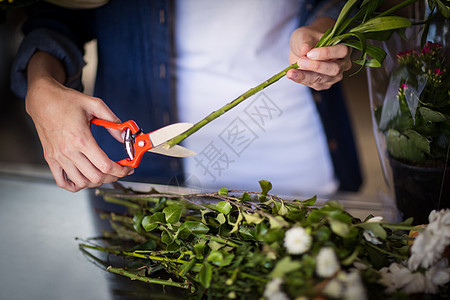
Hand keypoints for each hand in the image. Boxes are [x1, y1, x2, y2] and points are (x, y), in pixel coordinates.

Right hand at [26, 52, 132, 191]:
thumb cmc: (67, 101)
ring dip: (97, 182)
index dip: (121, 170)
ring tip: (104, 173)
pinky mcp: (50, 159)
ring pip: (81, 182)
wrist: (43, 100)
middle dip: (113, 177)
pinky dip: (76, 185)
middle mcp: (68, 151)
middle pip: (96, 177)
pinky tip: (85, 179)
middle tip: (120, 171)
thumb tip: (124, 136)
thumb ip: (113, 122)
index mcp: (81, 139)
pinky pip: (62, 182)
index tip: (128, 168)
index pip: (105, 165)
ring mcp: (58, 157)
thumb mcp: (95, 105)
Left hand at [287, 17, 351, 90]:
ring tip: (291, 72)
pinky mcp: (324, 84)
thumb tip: (305, 50)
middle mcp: (342, 64)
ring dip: (306, 76)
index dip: (327, 53)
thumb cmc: (307, 39)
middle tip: (301, 62)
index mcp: (343, 48)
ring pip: (323, 79)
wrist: (302, 49)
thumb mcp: (304, 35)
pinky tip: (292, 75)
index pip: (341, 51)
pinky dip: (301, 79)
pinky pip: (313, 84)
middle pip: (334, 69)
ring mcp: (334, 76)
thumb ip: (305, 42)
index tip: (310, 53)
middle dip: (317, 66)